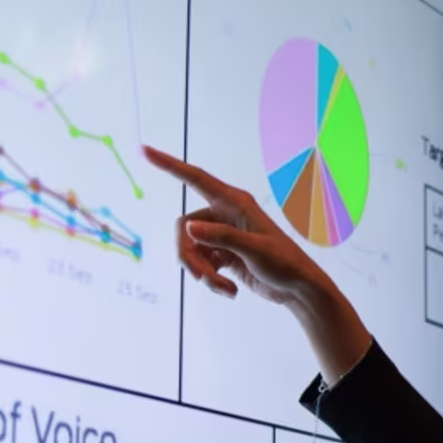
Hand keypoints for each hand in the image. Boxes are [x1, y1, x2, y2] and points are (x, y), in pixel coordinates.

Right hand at [144, 146, 371, 380]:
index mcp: (234, 202)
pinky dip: (210, 280)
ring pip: (191, 250)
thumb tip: (188, 228)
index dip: (169, 165)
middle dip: (189, 256)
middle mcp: (225, 215)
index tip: (145, 151)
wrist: (297, 289)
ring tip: (222, 287)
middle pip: (184, 229)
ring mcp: (222, 236)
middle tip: (203, 277)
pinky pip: (201, 265)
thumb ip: (222, 238)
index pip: (195, 178)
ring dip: (202, 272)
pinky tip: (230, 291)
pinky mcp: (222, 256)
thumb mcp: (254, 250)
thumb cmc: (284, 263)